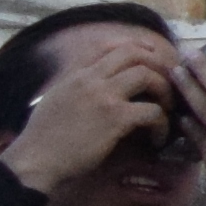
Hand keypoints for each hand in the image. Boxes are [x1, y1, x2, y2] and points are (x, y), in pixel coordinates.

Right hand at [16, 27, 188, 190]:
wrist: (34, 160)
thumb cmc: (43, 138)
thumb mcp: (55, 100)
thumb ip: (76, 87)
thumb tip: (95, 87)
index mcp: (75, 74)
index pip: (108, 45)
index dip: (136, 47)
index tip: (152, 57)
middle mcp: (89, 79)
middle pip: (133, 52)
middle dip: (158, 63)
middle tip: (170, 82)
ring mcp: (103, 96)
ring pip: (147, 75)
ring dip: (165, 91)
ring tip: (167, 109)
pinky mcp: (115, 118)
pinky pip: (153, 111)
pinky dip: (162, 124)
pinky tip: (158, 138)